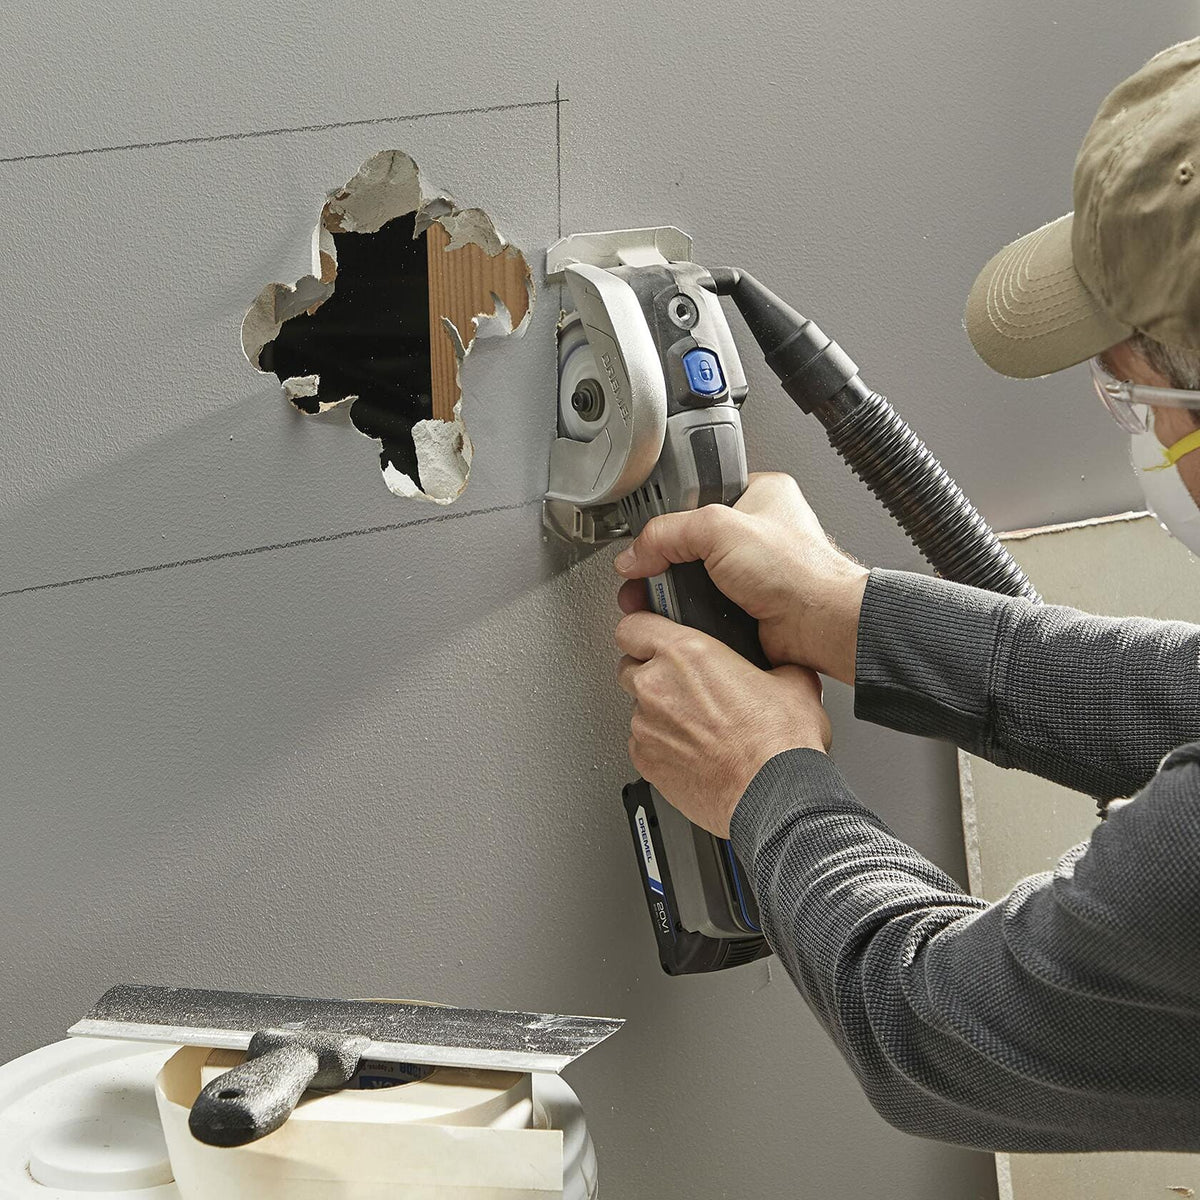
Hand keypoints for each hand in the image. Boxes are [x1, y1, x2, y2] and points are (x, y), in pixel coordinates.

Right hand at [614, 473, 868, 683]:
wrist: (820, 626)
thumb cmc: (799, 571)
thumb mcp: (719, 530)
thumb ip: (667, 534)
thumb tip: (634, 553)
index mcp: (758, 494)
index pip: (697, 496)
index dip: (668, 516)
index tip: (645, 536)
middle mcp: (756, 531)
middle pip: (689, 541)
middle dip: (662, 561)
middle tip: (642, 574)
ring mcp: (751, 571)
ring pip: (694, 576)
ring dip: (672, 590)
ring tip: (650, 599)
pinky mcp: (746, 604)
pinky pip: (704, 604)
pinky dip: (689, 612)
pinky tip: (678, 616)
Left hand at [615, 610, 830, 837]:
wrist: (774, 796)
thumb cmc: (779, 744)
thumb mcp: (793, 681)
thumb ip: (770, 664)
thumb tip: (777, 669)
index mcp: (687, 653)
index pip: (634, 625)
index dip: (643, 629)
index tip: (651, 636)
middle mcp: (658, 685)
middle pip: (629, 665)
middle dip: (650, 672)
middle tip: (683, 687)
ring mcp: (646, 725)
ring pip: (637, 708)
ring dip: (659, 713)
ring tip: (697, 728)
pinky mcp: (645, 760)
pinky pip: (642, 744)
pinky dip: (660, 746)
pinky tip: (692, 752)